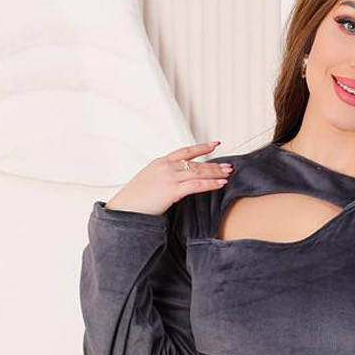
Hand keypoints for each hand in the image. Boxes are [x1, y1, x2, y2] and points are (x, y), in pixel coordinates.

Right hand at [105, 140, 232, 217]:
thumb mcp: (148, 182)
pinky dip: (210, 183)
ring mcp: (169, 177)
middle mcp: (166, 166)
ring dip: (216, 173)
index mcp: (160, 162)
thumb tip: (173, 184)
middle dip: (214, 164)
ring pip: (198, 172)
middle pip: (196, 163)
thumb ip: (162, 179)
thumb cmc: (135, 200)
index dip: (201, 147)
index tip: (215, 145)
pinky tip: (221, 184)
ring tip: (229, 173)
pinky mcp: (172, 190)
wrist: (124, 209)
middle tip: (229, 165)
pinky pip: (196, 185)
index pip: (185, 151)